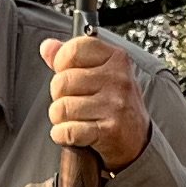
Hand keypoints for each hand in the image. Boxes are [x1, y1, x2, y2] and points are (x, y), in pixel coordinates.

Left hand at [42, 33, 149, 170]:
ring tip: (76, 119)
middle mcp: (118, 79)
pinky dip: (64, 135)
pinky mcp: (109, 130)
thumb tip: (47, 47)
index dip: (61, 63)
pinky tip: (76, 134)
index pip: (73, 49)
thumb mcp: (99, 73)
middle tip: (75, 102)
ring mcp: (114, 105)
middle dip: (59, 96)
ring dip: (60, 119)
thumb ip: (71, 58)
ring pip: (60, 108)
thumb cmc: (115, 105)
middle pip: (61, 81)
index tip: (68, 73)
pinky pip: (67, 131)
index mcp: (116, 58)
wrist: (138, 139)